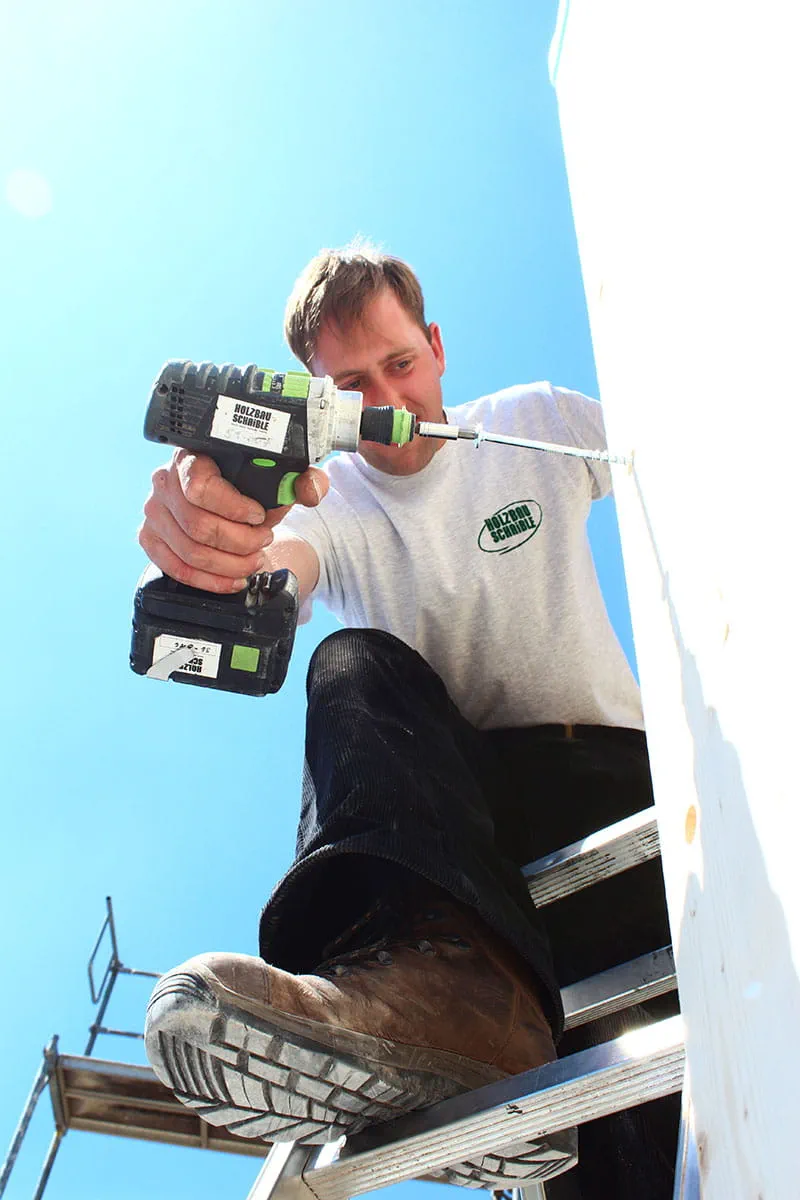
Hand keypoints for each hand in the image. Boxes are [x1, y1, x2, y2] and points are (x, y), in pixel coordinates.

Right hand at [138, 449, 327, 591]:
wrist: (228, 495)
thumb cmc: (248, 483)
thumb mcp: (278, 475)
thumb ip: (301, 478)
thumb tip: (307, 489)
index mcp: (191, 457)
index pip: (201, 487)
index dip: (234, 509)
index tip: (258, 515)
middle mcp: (165, 482)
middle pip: (198, 526)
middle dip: (239, 542)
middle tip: (262, 542)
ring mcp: (154, 512)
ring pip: (190, 552)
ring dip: (229, 564)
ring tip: (253, 560)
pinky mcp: (150, 538)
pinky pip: (176, 569)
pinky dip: (210, 581)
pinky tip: (233, 579)